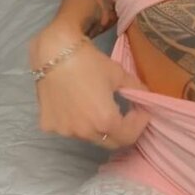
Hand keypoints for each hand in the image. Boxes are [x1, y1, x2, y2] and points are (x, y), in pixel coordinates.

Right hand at [29, 29, 150, 149]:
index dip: (138, 125)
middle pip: (109, 142)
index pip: (129, 137)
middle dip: (121, 130)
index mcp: (106, 121)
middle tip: (124, 114)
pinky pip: (68, 129)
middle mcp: (85, 132)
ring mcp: (65, 131)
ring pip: (88, 136)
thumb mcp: (118, 74)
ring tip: (96, 107)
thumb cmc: (89, 62)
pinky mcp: (48, 125)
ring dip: (97, 127)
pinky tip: (74, 105)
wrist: (53, 52)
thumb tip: (146, 96)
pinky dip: (75, 122)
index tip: (140, 111)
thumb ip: (135, 89)